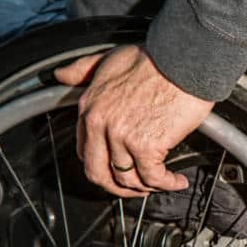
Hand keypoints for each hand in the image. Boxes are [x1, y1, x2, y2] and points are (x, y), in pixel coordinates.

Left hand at [55, 45, 214, 197]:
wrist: (184, 59)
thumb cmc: (156, 58)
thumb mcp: (110, 58)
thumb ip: (84, 69)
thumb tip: (62, 75)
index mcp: (90, 106)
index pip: (86, 151)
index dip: (103, 166)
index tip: (118, 168)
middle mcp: (101, 124)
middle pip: (100, 173)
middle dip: (118, 188)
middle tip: (136, 188)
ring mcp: (123, 137)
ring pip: (128, 179)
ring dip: (147, 188)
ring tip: (163, 183)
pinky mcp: (147, 145)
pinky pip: (153, 177)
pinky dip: (167, 184)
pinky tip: (177, 180)